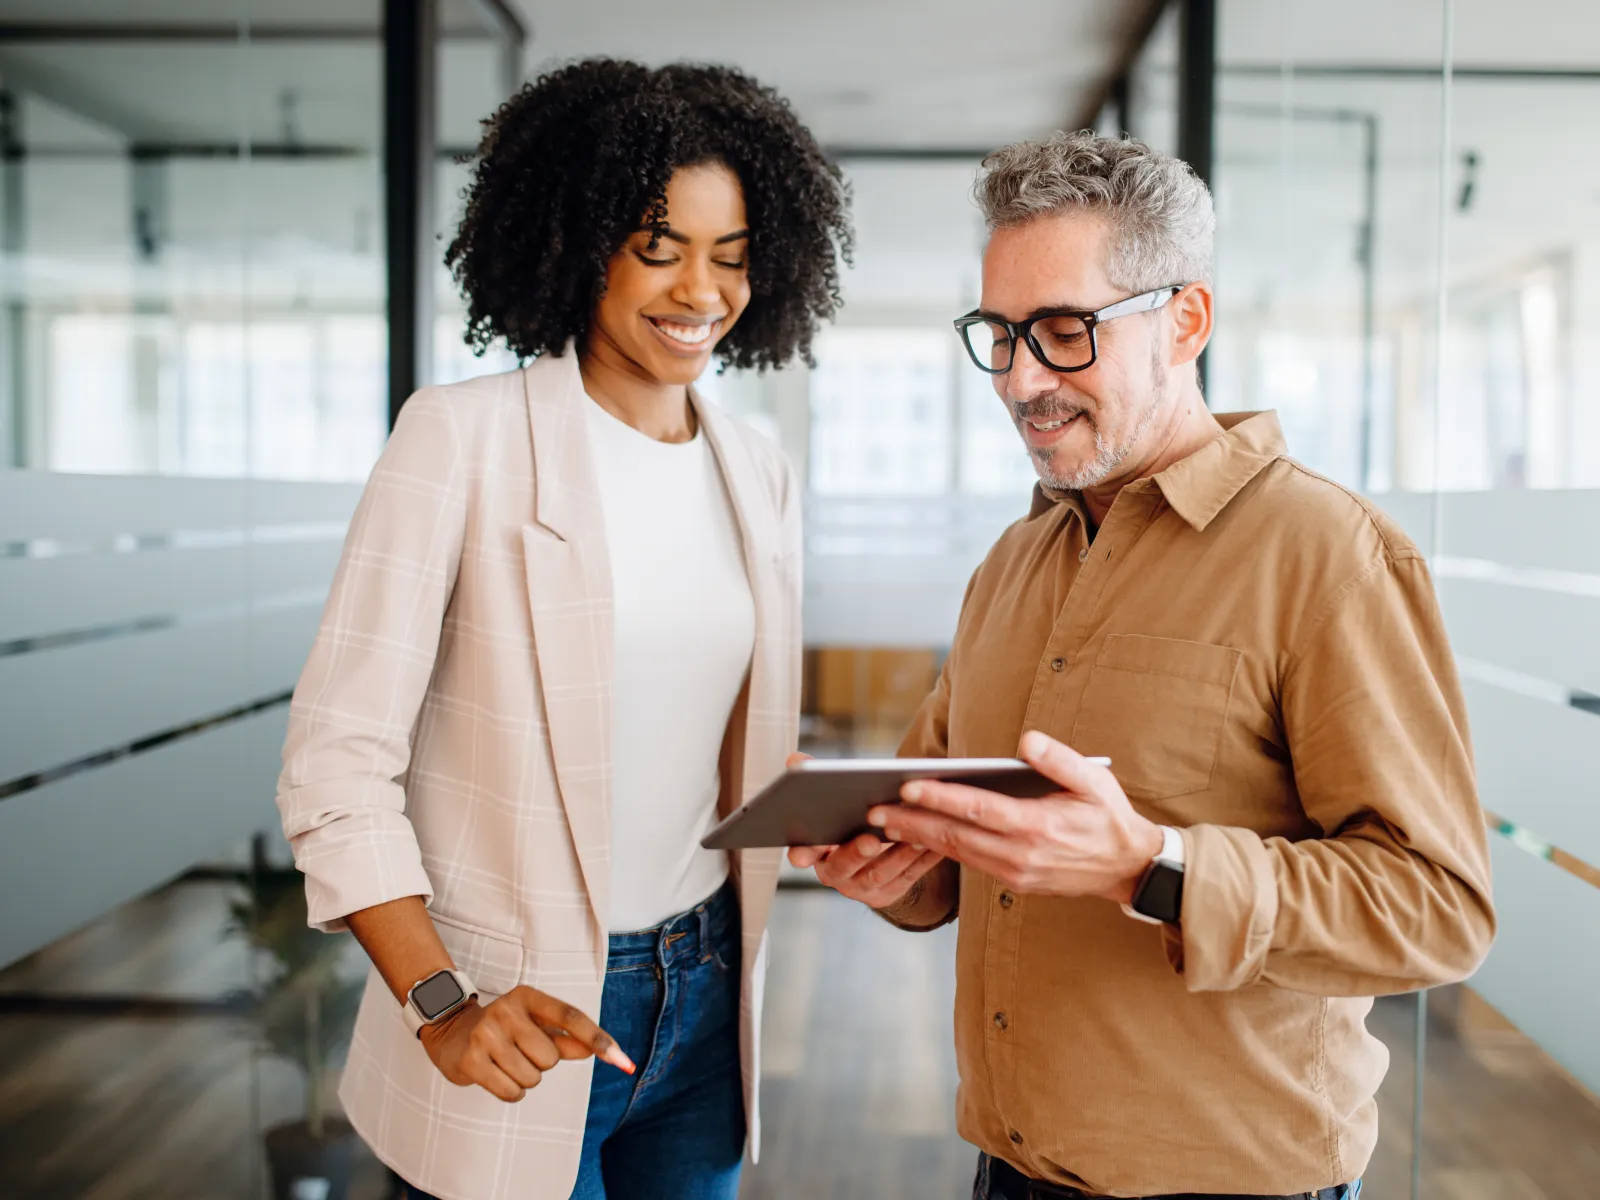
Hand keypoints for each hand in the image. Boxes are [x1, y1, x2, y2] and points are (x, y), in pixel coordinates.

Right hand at [419, 986, 633, 1102]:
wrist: (452, 1032)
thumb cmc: (506, 1030)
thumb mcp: (536, 1026)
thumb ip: (568, 1039)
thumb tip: (597, 1050)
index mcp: (528, 997)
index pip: (571, 1018)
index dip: (597, 1039)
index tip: (622, 1060)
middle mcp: (507, 1010)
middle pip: (551, 1058)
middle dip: (542, 1064)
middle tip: (521, 1052)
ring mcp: (486, 1034)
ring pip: (532, 1078)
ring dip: (525, 1079)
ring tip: (507, 1063)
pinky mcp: (471, 1059)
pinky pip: (511, 1092)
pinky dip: (511, 1092)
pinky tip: (496, 1075)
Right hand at [784, 751, 945, 909]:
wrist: (873, 861)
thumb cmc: (849, 824)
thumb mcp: (831, 805)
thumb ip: (816, 781)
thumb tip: (795, 760)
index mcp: (815, 852)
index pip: (803, 852)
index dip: (803, 852)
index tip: (802, 853)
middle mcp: (836, 873)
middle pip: (843, 865)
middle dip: (856, 852)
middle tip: (871, 839)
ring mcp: (862, 887)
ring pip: (880, 872)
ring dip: (898, 854)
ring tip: (916, 834)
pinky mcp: (890, 892)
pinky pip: (908, 877)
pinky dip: (922, 860)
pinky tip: (936, 843)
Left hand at [868, 730, 1162, 904]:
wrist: (1127, 867)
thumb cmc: (1108, 816)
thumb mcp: (1095, 780)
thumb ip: (1060, 760)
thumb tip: (1026, 741)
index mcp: (1038, 825)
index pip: (978, 810)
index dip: (940, 798)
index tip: (907, 787)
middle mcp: (1021, 853)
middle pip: (955, 836)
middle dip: (911, 822)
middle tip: (872, 810)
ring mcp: (1015, 871)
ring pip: (957, 852)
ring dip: (918, 838)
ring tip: (884, 823)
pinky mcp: (1013, 881)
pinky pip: (969, 862)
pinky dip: (940, 850)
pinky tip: (917, 835)